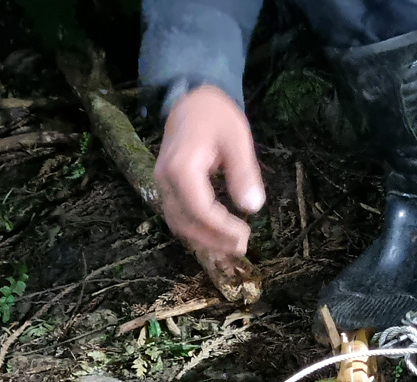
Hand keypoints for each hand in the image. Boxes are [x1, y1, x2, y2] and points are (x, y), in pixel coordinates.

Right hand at [154, 85, 264, 256]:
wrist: (192, 100)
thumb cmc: (216, 115)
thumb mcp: (237, 139)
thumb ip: (244, 173)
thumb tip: (253, 206)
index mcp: (182, 167)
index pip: (199, 209)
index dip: (221, 228)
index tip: (244, 235)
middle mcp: (165, 179)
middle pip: (186, 222)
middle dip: (213, 240)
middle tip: (242, 247)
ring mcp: (162, 184)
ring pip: (178, 223)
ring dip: (204, 240)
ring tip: (231, 246)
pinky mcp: (167, 187)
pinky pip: (177, 216)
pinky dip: (196, 230)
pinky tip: (216, 236)